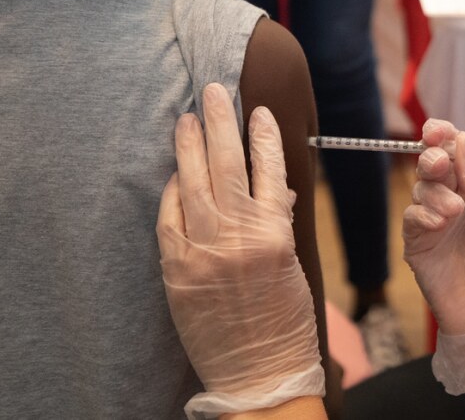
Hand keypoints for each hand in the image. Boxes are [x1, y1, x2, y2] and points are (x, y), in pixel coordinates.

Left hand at [156, 83, 323, 415]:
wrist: (258, 373)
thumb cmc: (286, 321)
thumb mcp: (294, 266)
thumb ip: (280, 222)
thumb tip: (272, 189)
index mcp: (276, 234)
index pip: (270, 169)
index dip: (263, 136)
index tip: (258, 112)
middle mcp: (238, 236)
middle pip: (227, 164)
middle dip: (221, 122)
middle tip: (214, 91)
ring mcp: (203, 251)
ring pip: (193, 182)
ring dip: (189, 145)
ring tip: (188, 117)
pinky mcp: (176, 268)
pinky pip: (170, 217)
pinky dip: (172, 191)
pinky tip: (174, 172)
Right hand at [403, 119, 464, 393]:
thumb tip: (464, 140)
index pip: (459, 156)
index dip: (446, 138)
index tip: (437, 129)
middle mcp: (457, 203)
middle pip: (435, 167)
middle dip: (433, 158)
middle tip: (438, 163)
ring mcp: (435, 224)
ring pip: (421, 189)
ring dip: (433, 191)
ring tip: (453, 210)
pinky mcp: (418, 245)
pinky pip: (411, 217)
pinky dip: (422, 214)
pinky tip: (439, 223)